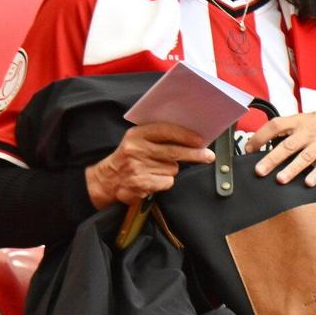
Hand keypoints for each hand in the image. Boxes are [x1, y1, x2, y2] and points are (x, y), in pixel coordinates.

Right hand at [85, 121, 214, 207]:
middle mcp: (136, 149)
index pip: (165, 130)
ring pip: (172, 168)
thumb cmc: (129, 158)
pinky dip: (165, 182)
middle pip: (174, 152)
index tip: (200, 140)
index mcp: (136, 134)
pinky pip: (167, 182)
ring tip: (156, 169)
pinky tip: (153, 179)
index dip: (185, 135)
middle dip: (194, 154)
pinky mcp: (141, 184)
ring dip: (171, 170)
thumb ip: (158, 136)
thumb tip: (191, 138)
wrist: (106, 180)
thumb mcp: (137, 140)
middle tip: (208, 156)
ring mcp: (138, 167)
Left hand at [245, 107, 315, 186]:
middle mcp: (309, 132)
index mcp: (298, 121)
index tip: (248, 149)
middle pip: (288, 145)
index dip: (260, 136)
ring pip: (305, 157)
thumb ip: (285, 130)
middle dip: (272, 158)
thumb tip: (259, 143)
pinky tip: (308, 183)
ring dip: (292, 169)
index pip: (275, 125)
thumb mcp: (303, 120)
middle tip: (259, 171)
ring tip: (280, 180)